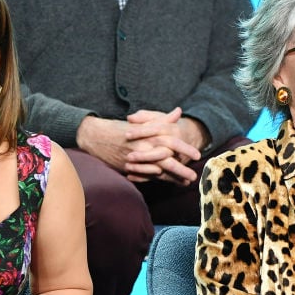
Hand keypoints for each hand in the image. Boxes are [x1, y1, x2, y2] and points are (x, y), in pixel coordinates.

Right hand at [76, 108, 200, 183]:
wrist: (97, 136)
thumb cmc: (122, 128)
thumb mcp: (143, 121)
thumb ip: (162, 119)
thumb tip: (178, 112)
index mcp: (150, 135)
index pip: (172, 142)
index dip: (186, 149)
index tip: (197, 155)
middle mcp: (145, 147)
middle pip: (168, 159)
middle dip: (182, 168)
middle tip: (194, 175)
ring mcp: (138, 159)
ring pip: (159, 170)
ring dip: (174, 177)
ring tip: (186, 182)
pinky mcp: (131, 168)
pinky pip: (147, 176)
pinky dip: (159, 180)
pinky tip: (170, 183)